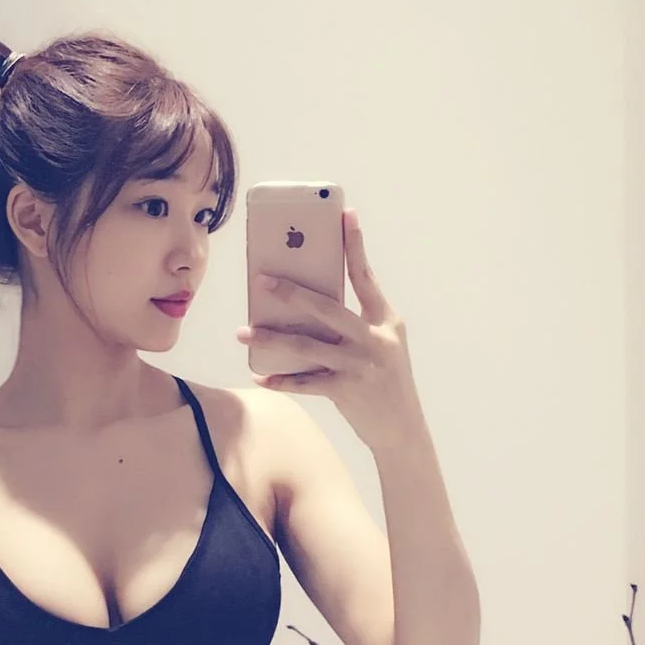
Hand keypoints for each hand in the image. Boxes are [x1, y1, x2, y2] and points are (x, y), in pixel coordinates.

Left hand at [237, 209, 424, 450]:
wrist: (402, 429)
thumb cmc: (385, 380)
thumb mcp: (384, 344)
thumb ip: (356, 323)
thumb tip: (307, 304)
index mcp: (385, 320)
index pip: (366, 276)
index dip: (355, 245)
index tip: (345, 215)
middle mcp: (374, 339)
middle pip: (327, 307)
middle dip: (291, 292)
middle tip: (261, 280)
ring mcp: (360, 365)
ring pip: (306, 345)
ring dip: (270, 337)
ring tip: (242, 332)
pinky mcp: (347, 390)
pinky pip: (305, 382)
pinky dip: (280, 380)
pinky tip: (259, 376)